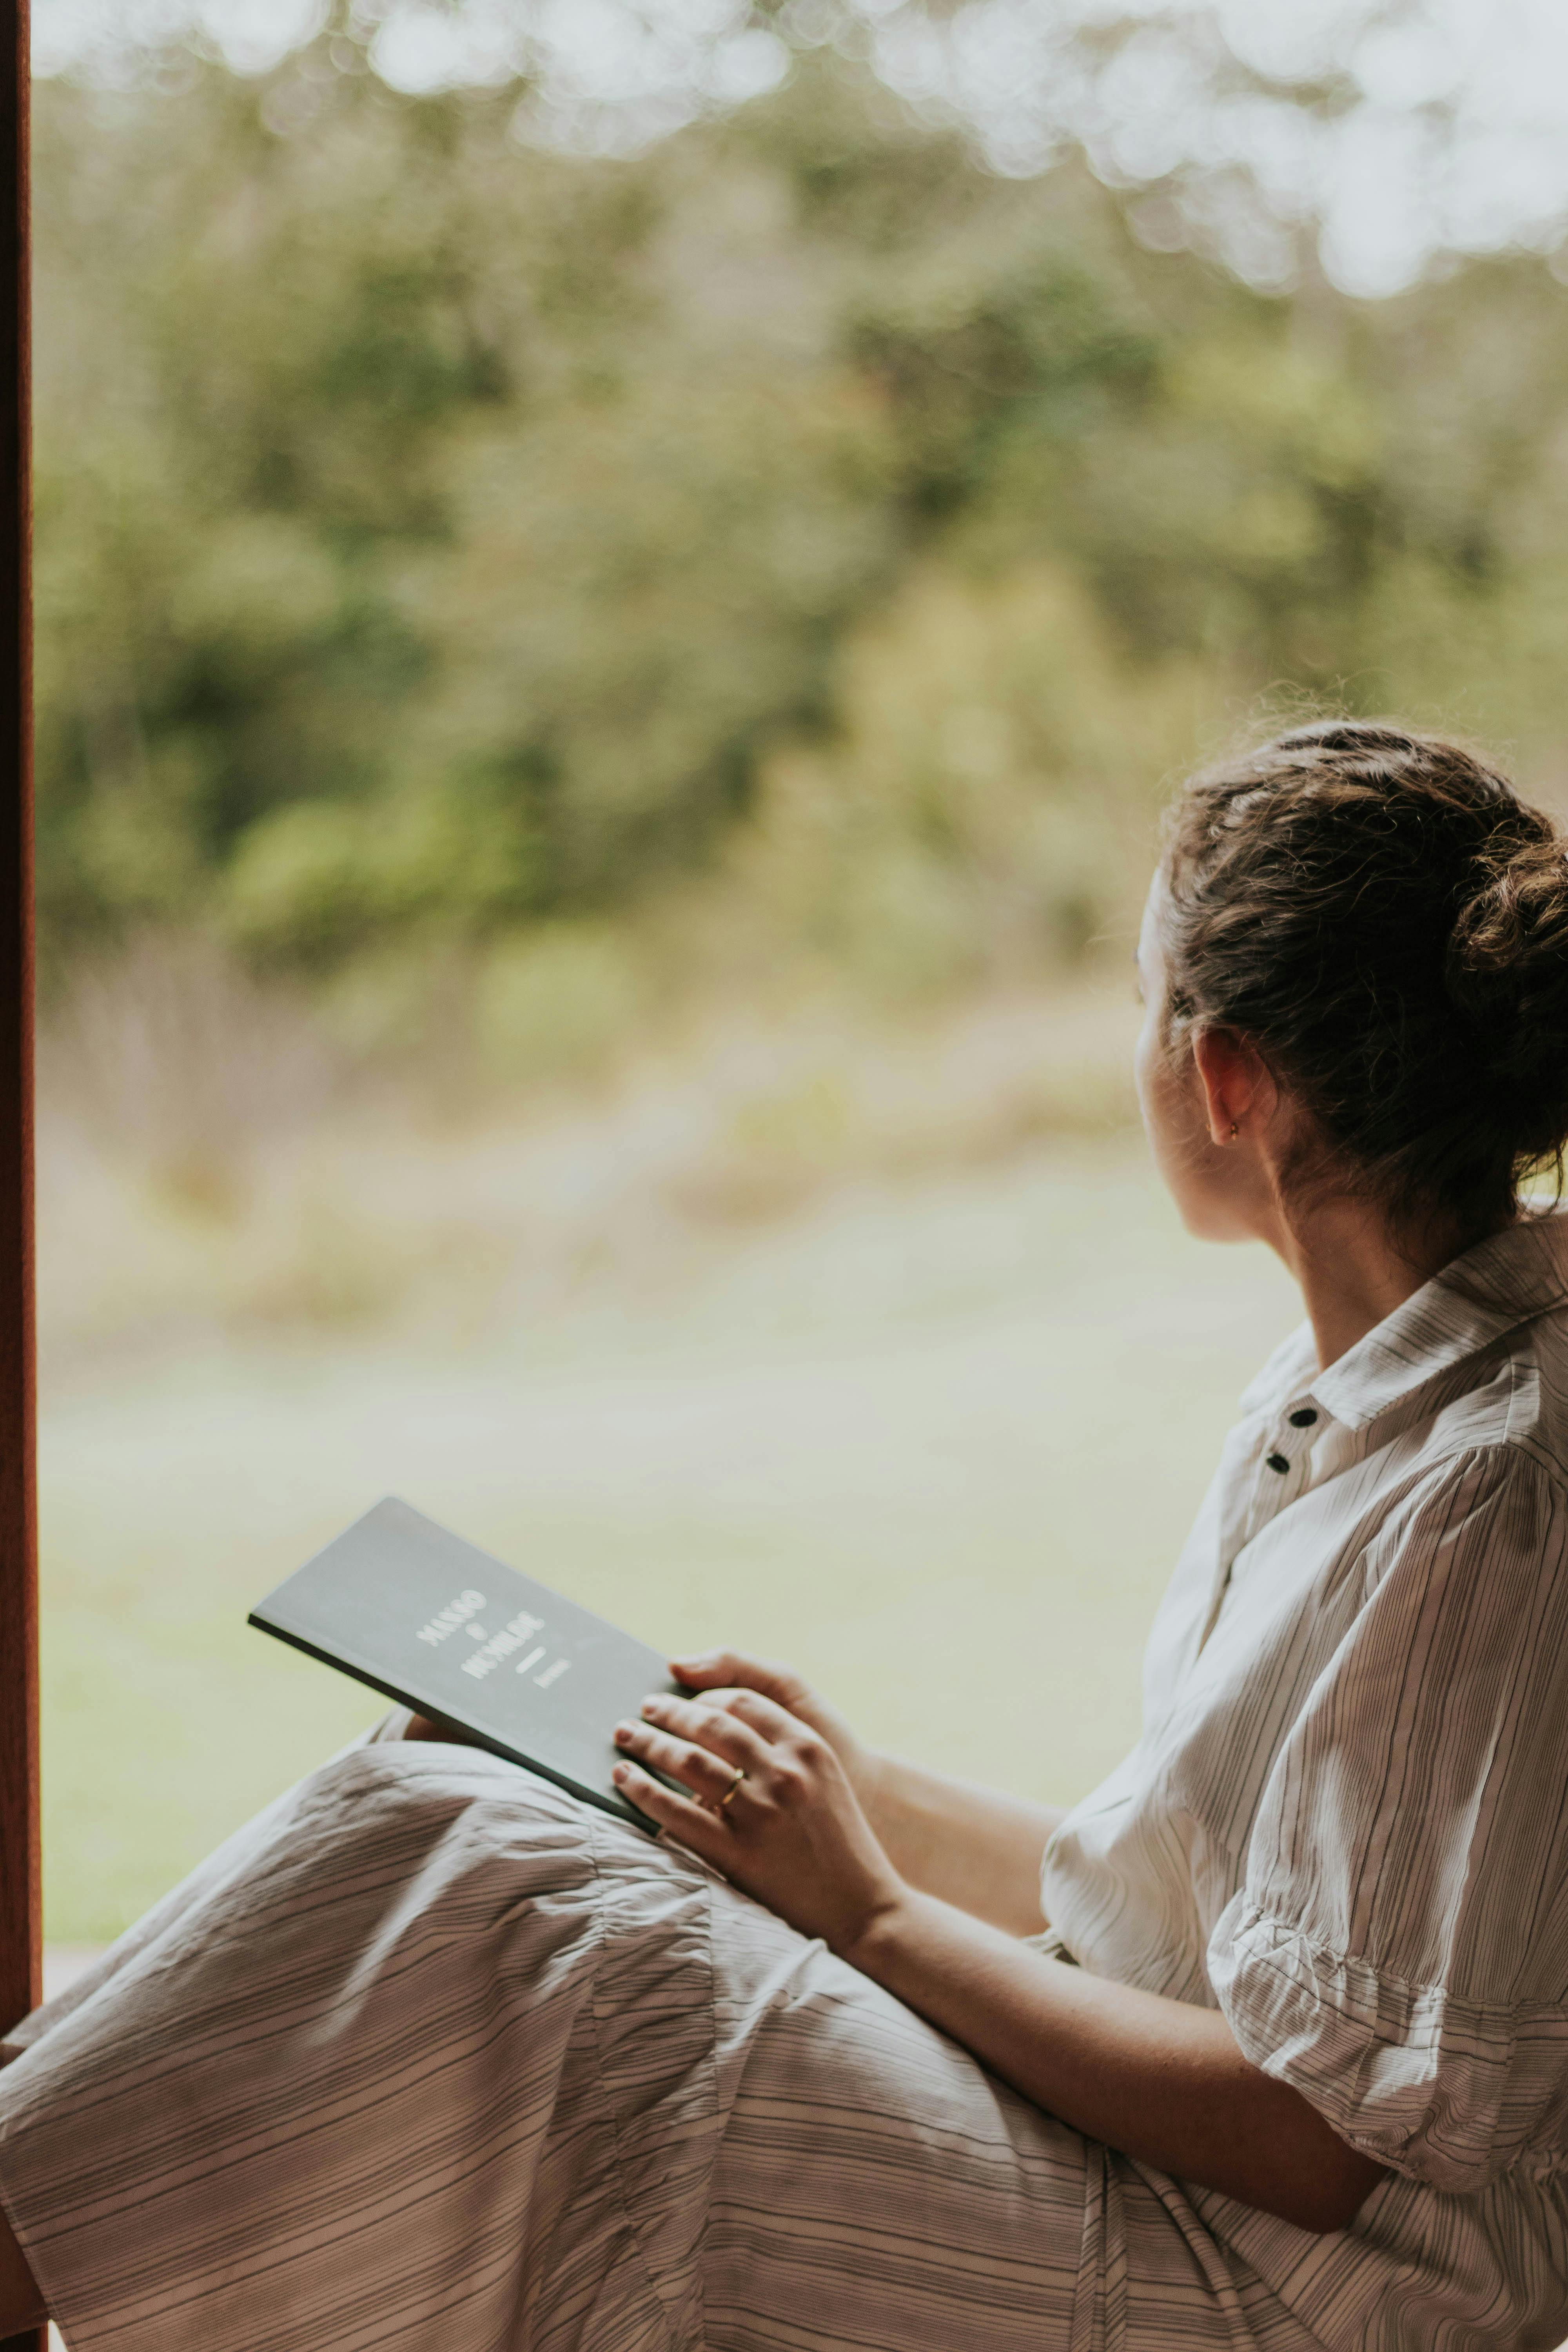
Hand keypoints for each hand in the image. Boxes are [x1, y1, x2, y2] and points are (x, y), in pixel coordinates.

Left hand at [611, 1686, 907, 1955]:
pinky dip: (645, 1791)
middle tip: (643, 1708)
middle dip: (668, 1712)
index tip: (678, 1695)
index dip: (703, 1694)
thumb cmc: (839, 1842)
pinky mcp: (741, 1853)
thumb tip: (716, 1727)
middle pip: (711, 1724)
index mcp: (808, 1746)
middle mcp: (786, 1771)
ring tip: (626, 1737)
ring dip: (649, 1743)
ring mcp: (762, 1812)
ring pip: (688, 1761)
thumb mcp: (823, 1778)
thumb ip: (782, 1749)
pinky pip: (678, 1814)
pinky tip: (626, 1780)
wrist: (863, 1908)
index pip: (744, 1700)